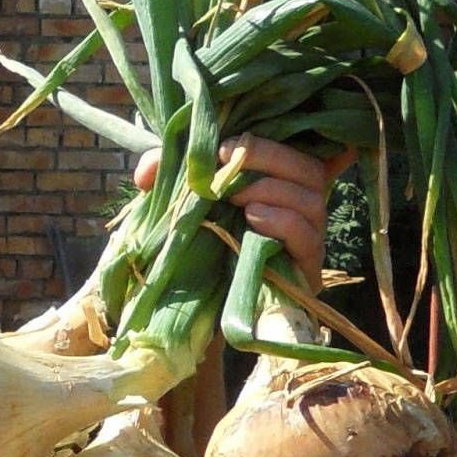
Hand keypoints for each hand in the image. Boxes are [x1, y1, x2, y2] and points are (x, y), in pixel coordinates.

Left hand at [134, 134, 354, 291]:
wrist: (202, 315)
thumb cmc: (199, 251)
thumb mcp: (181, 208)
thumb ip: (165, 183)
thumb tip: (144, 174)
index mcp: (279, 184)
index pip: (297, 149)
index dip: (270, 140)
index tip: (224, 145)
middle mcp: (301, 209)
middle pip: (310, 168)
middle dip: (268, 158)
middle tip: (227, 163)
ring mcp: (309, 240)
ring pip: (312, 199)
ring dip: (272, 189)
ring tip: (236, 197)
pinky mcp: (308, 271)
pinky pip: (308, 237)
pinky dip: (282, 222)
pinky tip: (254, 219)